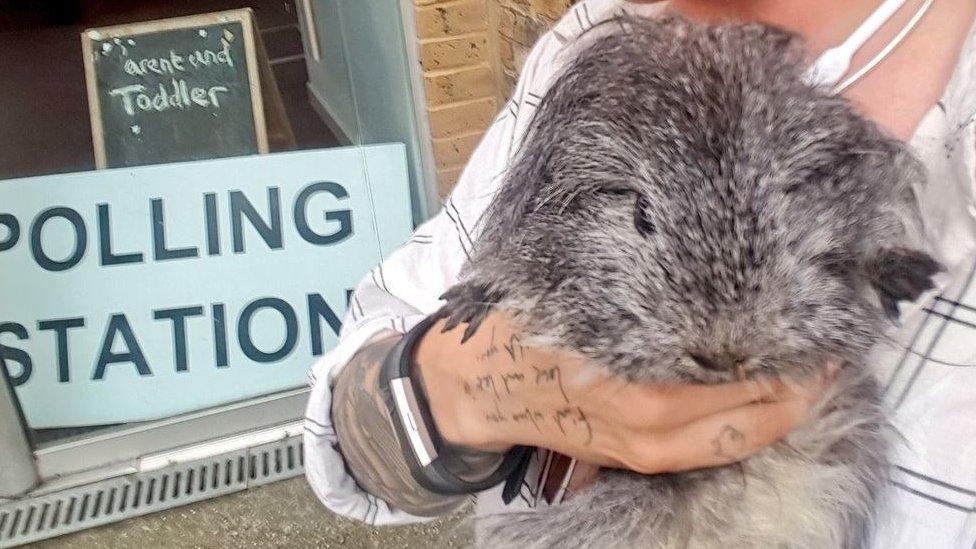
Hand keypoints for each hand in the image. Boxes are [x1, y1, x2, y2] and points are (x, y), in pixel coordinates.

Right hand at [415, 311, 835, 473]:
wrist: (476, 385)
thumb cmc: (523, 324)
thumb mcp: (578, 288)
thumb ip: (642, 282)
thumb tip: (707, 253)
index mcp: (639, 377)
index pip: (740, 366)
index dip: (787, 344)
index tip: (817, 313)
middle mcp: (653, 420)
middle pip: (753, 409)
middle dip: (800, 380)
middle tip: (831, 344)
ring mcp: (649, 447)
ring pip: (742, 438)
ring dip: (783, 409)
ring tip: (812, 374)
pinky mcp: (641, 458)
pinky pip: (715, 449)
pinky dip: (750, 426)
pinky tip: (765, 399)